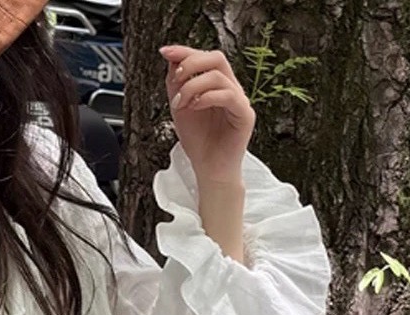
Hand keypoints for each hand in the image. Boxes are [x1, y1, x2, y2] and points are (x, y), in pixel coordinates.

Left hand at [159, 45, 255, 184]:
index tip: (164, 52)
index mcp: (216, 84)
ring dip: (193, 86)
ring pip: (218, 75)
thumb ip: (176, 82)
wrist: (208, 169)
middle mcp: (230, 88)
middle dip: (191, 63)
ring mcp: (240, 100)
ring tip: (180, 103)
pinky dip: (207, 97)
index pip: (204, 57)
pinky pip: (228, 95)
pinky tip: (194, 107)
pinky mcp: (245, 115)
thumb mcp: (179, 106)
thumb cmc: (197, 141)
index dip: (184, 50)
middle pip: (216, 57)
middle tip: (175, 78)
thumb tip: (171, 56)